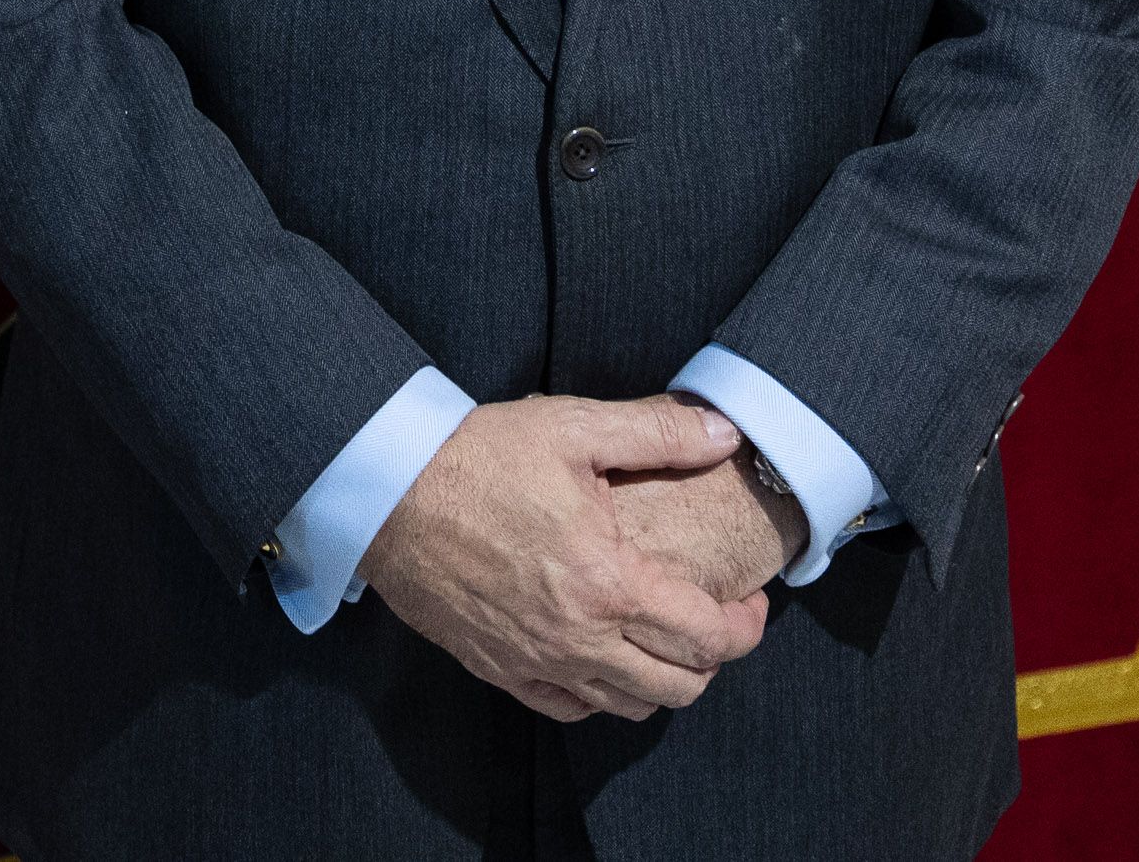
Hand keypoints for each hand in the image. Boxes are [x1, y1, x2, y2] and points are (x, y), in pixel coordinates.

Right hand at [358, 395, 772, 723]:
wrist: (387, 492)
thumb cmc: (477, 456)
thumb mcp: (572, 427)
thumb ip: (659, 432)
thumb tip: (726, 433)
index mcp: (608, 581)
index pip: (707, 636)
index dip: (746, 626)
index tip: (751, 603)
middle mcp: (578, 636)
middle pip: (678, 685)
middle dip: (714, 658)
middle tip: (717, 621)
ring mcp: (536, 660)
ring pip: (627, 707)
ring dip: (662, 682)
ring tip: (665, 641)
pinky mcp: (499, 668)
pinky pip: (569, 710)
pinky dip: (601, 697)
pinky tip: (604, 663)